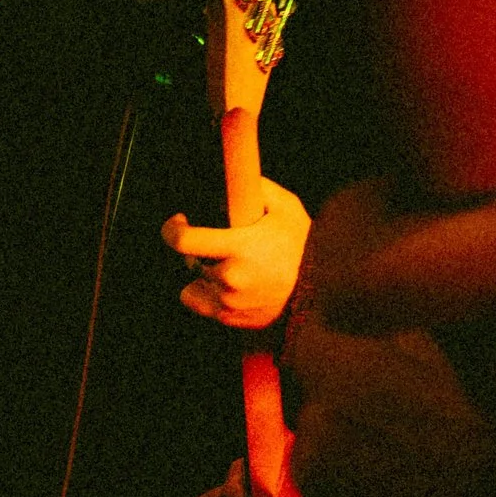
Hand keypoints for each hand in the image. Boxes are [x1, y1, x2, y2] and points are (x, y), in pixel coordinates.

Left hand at [165, 176, 311, 329]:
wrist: (324, 290)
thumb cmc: (303, 244)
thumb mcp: (286, 207)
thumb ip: (257, 189)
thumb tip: (233, 177)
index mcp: (240, 248)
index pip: (185, 241)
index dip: (172, 230)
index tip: (178, 222)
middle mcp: (230, 278)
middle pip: (190, 262)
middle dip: (200, 252)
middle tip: (221, 246)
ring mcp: (229, 303)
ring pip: (193, 286)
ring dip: (204, 276)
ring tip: (230, 268)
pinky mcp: (231, 320)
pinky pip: (204, 306)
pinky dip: (211, 296)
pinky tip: (233, 287)